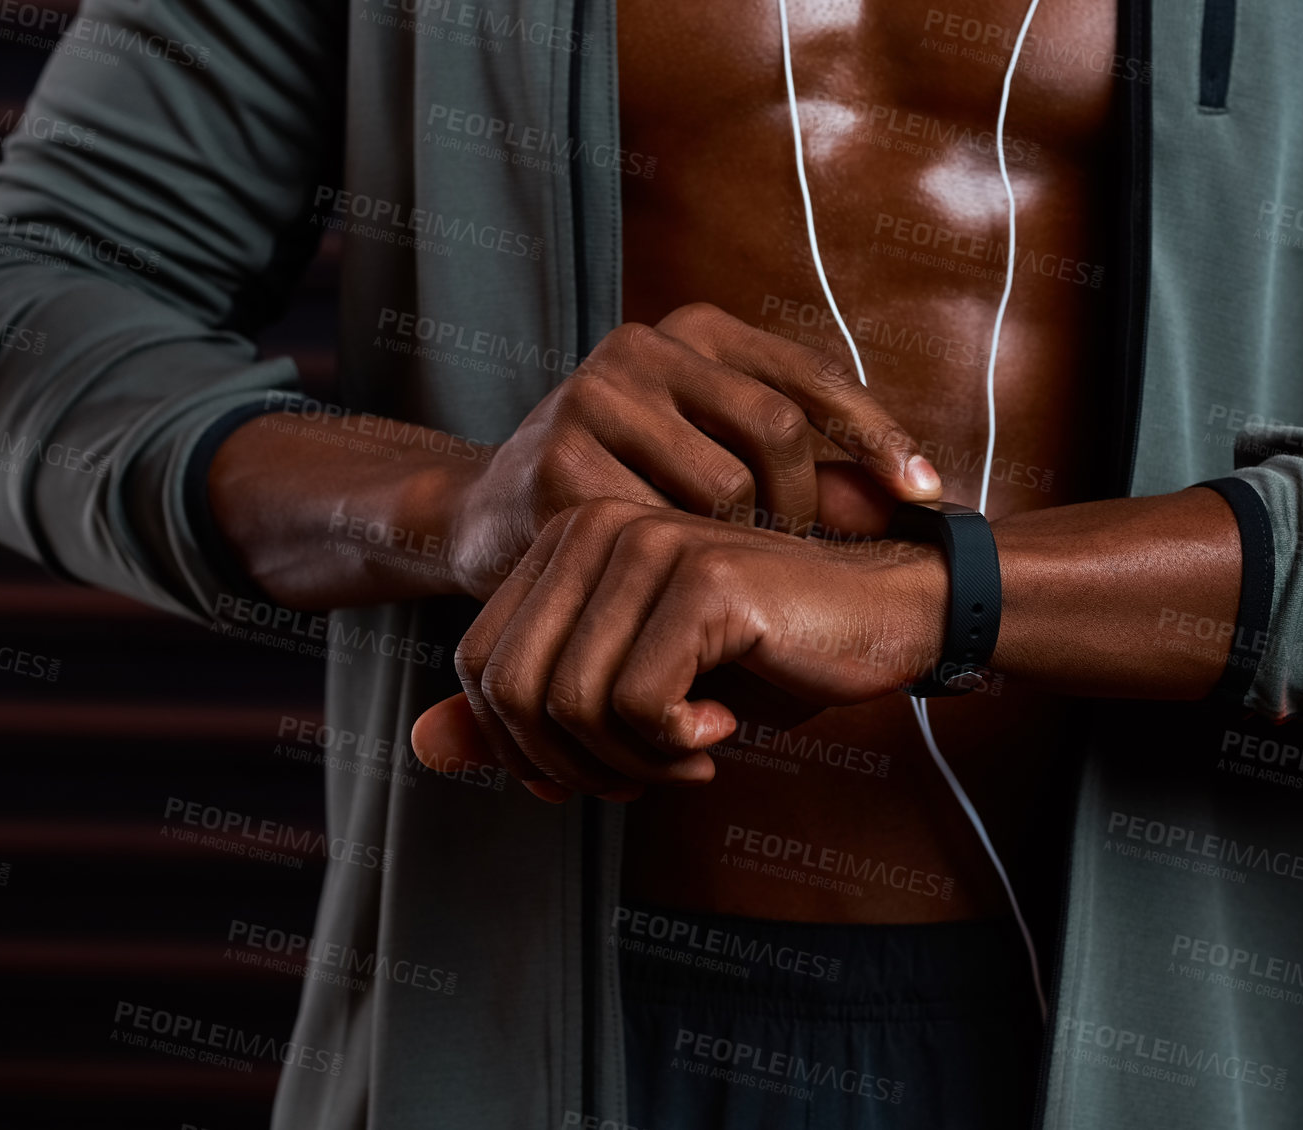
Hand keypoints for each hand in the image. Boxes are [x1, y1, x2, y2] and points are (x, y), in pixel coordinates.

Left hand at [411, 499, 947, 800]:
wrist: (881, 619)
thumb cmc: (760, 655)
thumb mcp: (634, 694)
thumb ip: (531, 716)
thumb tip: (421, 749)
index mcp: (565, 540)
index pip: (477, 664)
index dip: (521, 745)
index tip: (596, 768)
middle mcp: (595, 526)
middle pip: (512, 689)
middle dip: (571, 762)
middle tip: (642, 775)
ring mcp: (648, 544)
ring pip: (572, 703)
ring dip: (629, 762)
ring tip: (686, 751)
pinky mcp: (702, 580)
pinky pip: (639, 705)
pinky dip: (675, 745)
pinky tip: (721, 725)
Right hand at [447, 303, 939, 598]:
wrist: (490, 518)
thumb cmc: (634, 490)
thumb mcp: (722, 463)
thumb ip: (812, 475)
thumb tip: (918, 498)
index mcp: (692, 333)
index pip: (808, 379)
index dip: (876, 436)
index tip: (927, 493)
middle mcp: (640, 348)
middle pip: (774, 430)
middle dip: (803, 505)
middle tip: (795, 556)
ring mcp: (592, 400)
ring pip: (724, 488)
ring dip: (747, 547)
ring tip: (735, 575)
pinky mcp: (558, 467)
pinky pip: (663, 534)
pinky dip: (691, 573)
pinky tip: (685, 596)